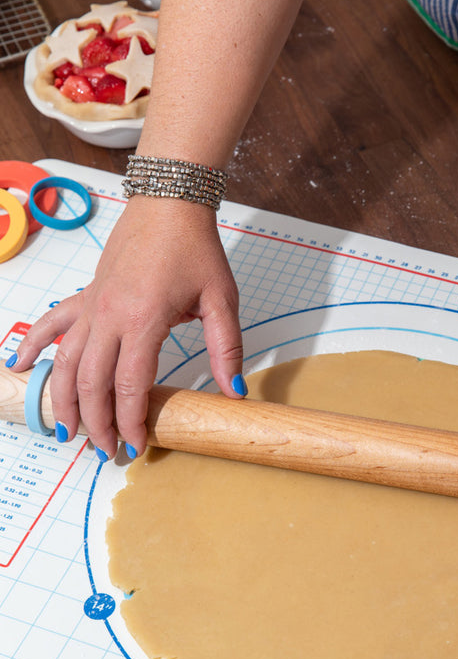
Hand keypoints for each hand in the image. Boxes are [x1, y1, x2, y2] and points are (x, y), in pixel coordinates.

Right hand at [9, 196, 243, 459]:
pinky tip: (19, 366)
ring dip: (62, 399)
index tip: (136, 446)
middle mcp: (109, 316)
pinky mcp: (86, 294)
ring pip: (65, 361)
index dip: (131, 421)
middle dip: (96, 423)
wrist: (170, 206)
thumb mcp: (221, 301)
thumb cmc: (196, 251)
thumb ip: (226, 348)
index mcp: (143, 321)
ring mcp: (92, 304)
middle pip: (91, 383)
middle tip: (106, 451)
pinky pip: (52, 323)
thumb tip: (234, 391)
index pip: (128, 386)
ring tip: (64, 431)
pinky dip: (33, 345)